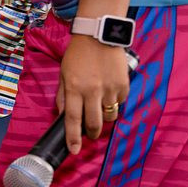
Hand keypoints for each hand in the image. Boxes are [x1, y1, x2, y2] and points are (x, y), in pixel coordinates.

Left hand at [56, 36, 131, 154]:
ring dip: (104, 117)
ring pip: (110, 115)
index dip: (73, 137)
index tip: (74, 150)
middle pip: (94, 123)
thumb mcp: (63, 73)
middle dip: (93, 133)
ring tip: (99, 108)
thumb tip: (64, 115)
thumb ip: (63, 95)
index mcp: (74, 88)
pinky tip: (109, 92)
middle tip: (91, 135)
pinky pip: (119, 102)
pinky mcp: (123, 85)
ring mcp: (110, 89)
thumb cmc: (77, 54)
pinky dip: (114, 102)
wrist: (99, 36)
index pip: (73, 119)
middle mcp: (92, 91)